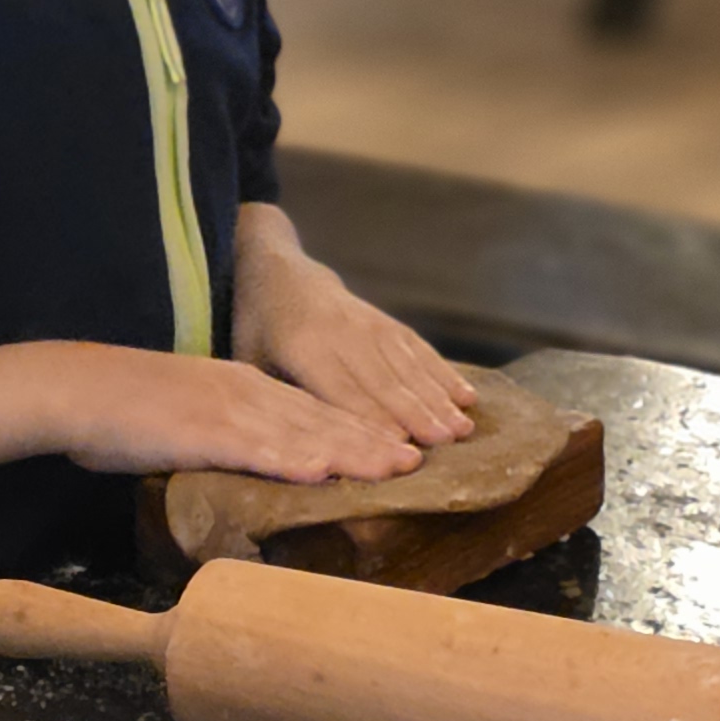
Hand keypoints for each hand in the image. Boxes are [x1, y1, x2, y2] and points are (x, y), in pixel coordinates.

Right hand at [47, 344, 424, 483]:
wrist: (75, 388)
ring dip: (351, 451)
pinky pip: (255, 447)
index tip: (396, 447)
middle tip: (417, 462)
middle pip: (321, 420)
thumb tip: (245, 461)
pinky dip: (292, 459)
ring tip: (394, 468)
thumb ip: (219, 433)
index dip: (359, 429)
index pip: (312, 410)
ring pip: (301, 433)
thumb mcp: (185, 413)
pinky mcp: (201, 431)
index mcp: (241, 387)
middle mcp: (244, 393)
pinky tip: (322, 472)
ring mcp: (226, 410)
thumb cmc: (121, 408)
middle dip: (372, 441)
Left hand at [235, 225, 477, 450]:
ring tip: (463, 427)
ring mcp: (368, 324)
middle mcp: (341, 333)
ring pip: (407, 364)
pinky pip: (418, 348)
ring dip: (438, 396)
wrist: (279, 275)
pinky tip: (467, 397)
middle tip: (445, 440)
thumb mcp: (252, 360)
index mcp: (301, 347)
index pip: (341, 389)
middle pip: (382, 379)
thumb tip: (300, 446)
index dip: (371, 417)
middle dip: (416, 411)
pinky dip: (443, 373)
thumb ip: (279, 395)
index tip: (399, 444)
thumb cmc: (259, 332)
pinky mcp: (386, 322)